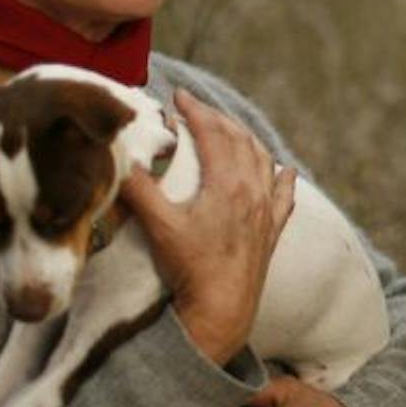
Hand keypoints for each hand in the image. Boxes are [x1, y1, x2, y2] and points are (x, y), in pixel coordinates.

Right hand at [120, 90, 294, 365]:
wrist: (221, 310)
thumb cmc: (191, 268)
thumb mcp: (159, 226)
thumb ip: (139, 190)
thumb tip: (120, 160)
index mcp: (228, 183)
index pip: (212, 133)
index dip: (195, 110)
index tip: (178, 95)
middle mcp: (253, 192)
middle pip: (240, 141)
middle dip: (218, 119)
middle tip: (196, 108)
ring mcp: (266, 212)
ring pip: (263, 162)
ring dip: (247, 140)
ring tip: (232, 129)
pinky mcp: (271, 233)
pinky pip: (284, 197)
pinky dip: (283, 179)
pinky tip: (286, 171)